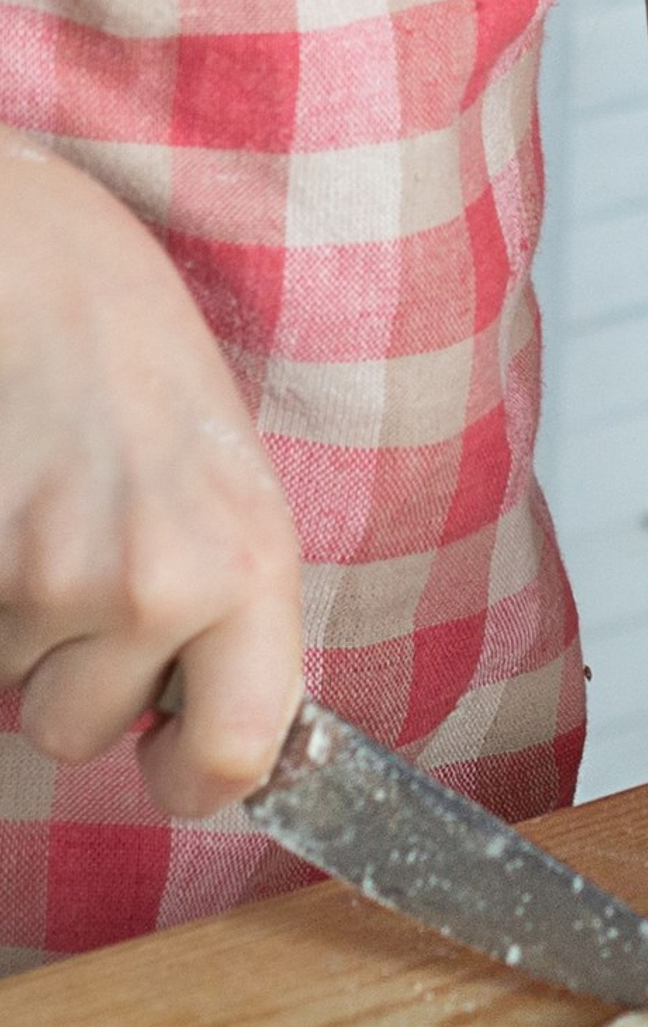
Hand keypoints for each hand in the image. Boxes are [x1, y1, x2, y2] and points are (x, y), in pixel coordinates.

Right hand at [0, 146, 304, 814]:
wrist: (26, 251)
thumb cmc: (126, 348)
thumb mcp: (221, 468)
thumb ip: (226, 597)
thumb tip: (214, 736)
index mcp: (246, 557)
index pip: (240, 751)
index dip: (196, 775)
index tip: (172, 759)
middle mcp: (150, 579)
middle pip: (81, 730)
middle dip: (74, 663)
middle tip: (82, 542)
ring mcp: (42, 572)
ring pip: (8, 679)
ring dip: (15, 616)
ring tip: (38, 498)